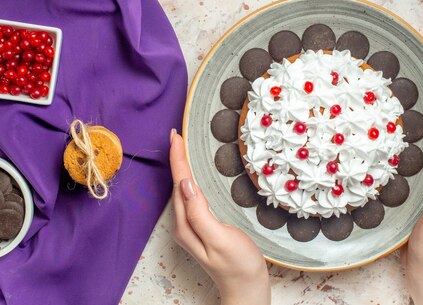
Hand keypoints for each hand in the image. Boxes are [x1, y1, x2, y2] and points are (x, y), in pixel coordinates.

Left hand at [169, 130, 270, 304]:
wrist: (247, 287)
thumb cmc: (238, 265)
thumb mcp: (220, 238)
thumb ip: (200, 212)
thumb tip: (186, 184)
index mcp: (186, 223)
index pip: (179, 183)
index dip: (177, 158)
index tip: (176, 136)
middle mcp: (184, 223)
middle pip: (177, 184)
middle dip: (177, 158)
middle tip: (178, 134)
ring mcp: (191, 226)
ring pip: (183, 189)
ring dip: (181, 167)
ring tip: (182, 147)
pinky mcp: (201, 226)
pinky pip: (191, 196)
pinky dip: (190, 179)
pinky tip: (193, 173)